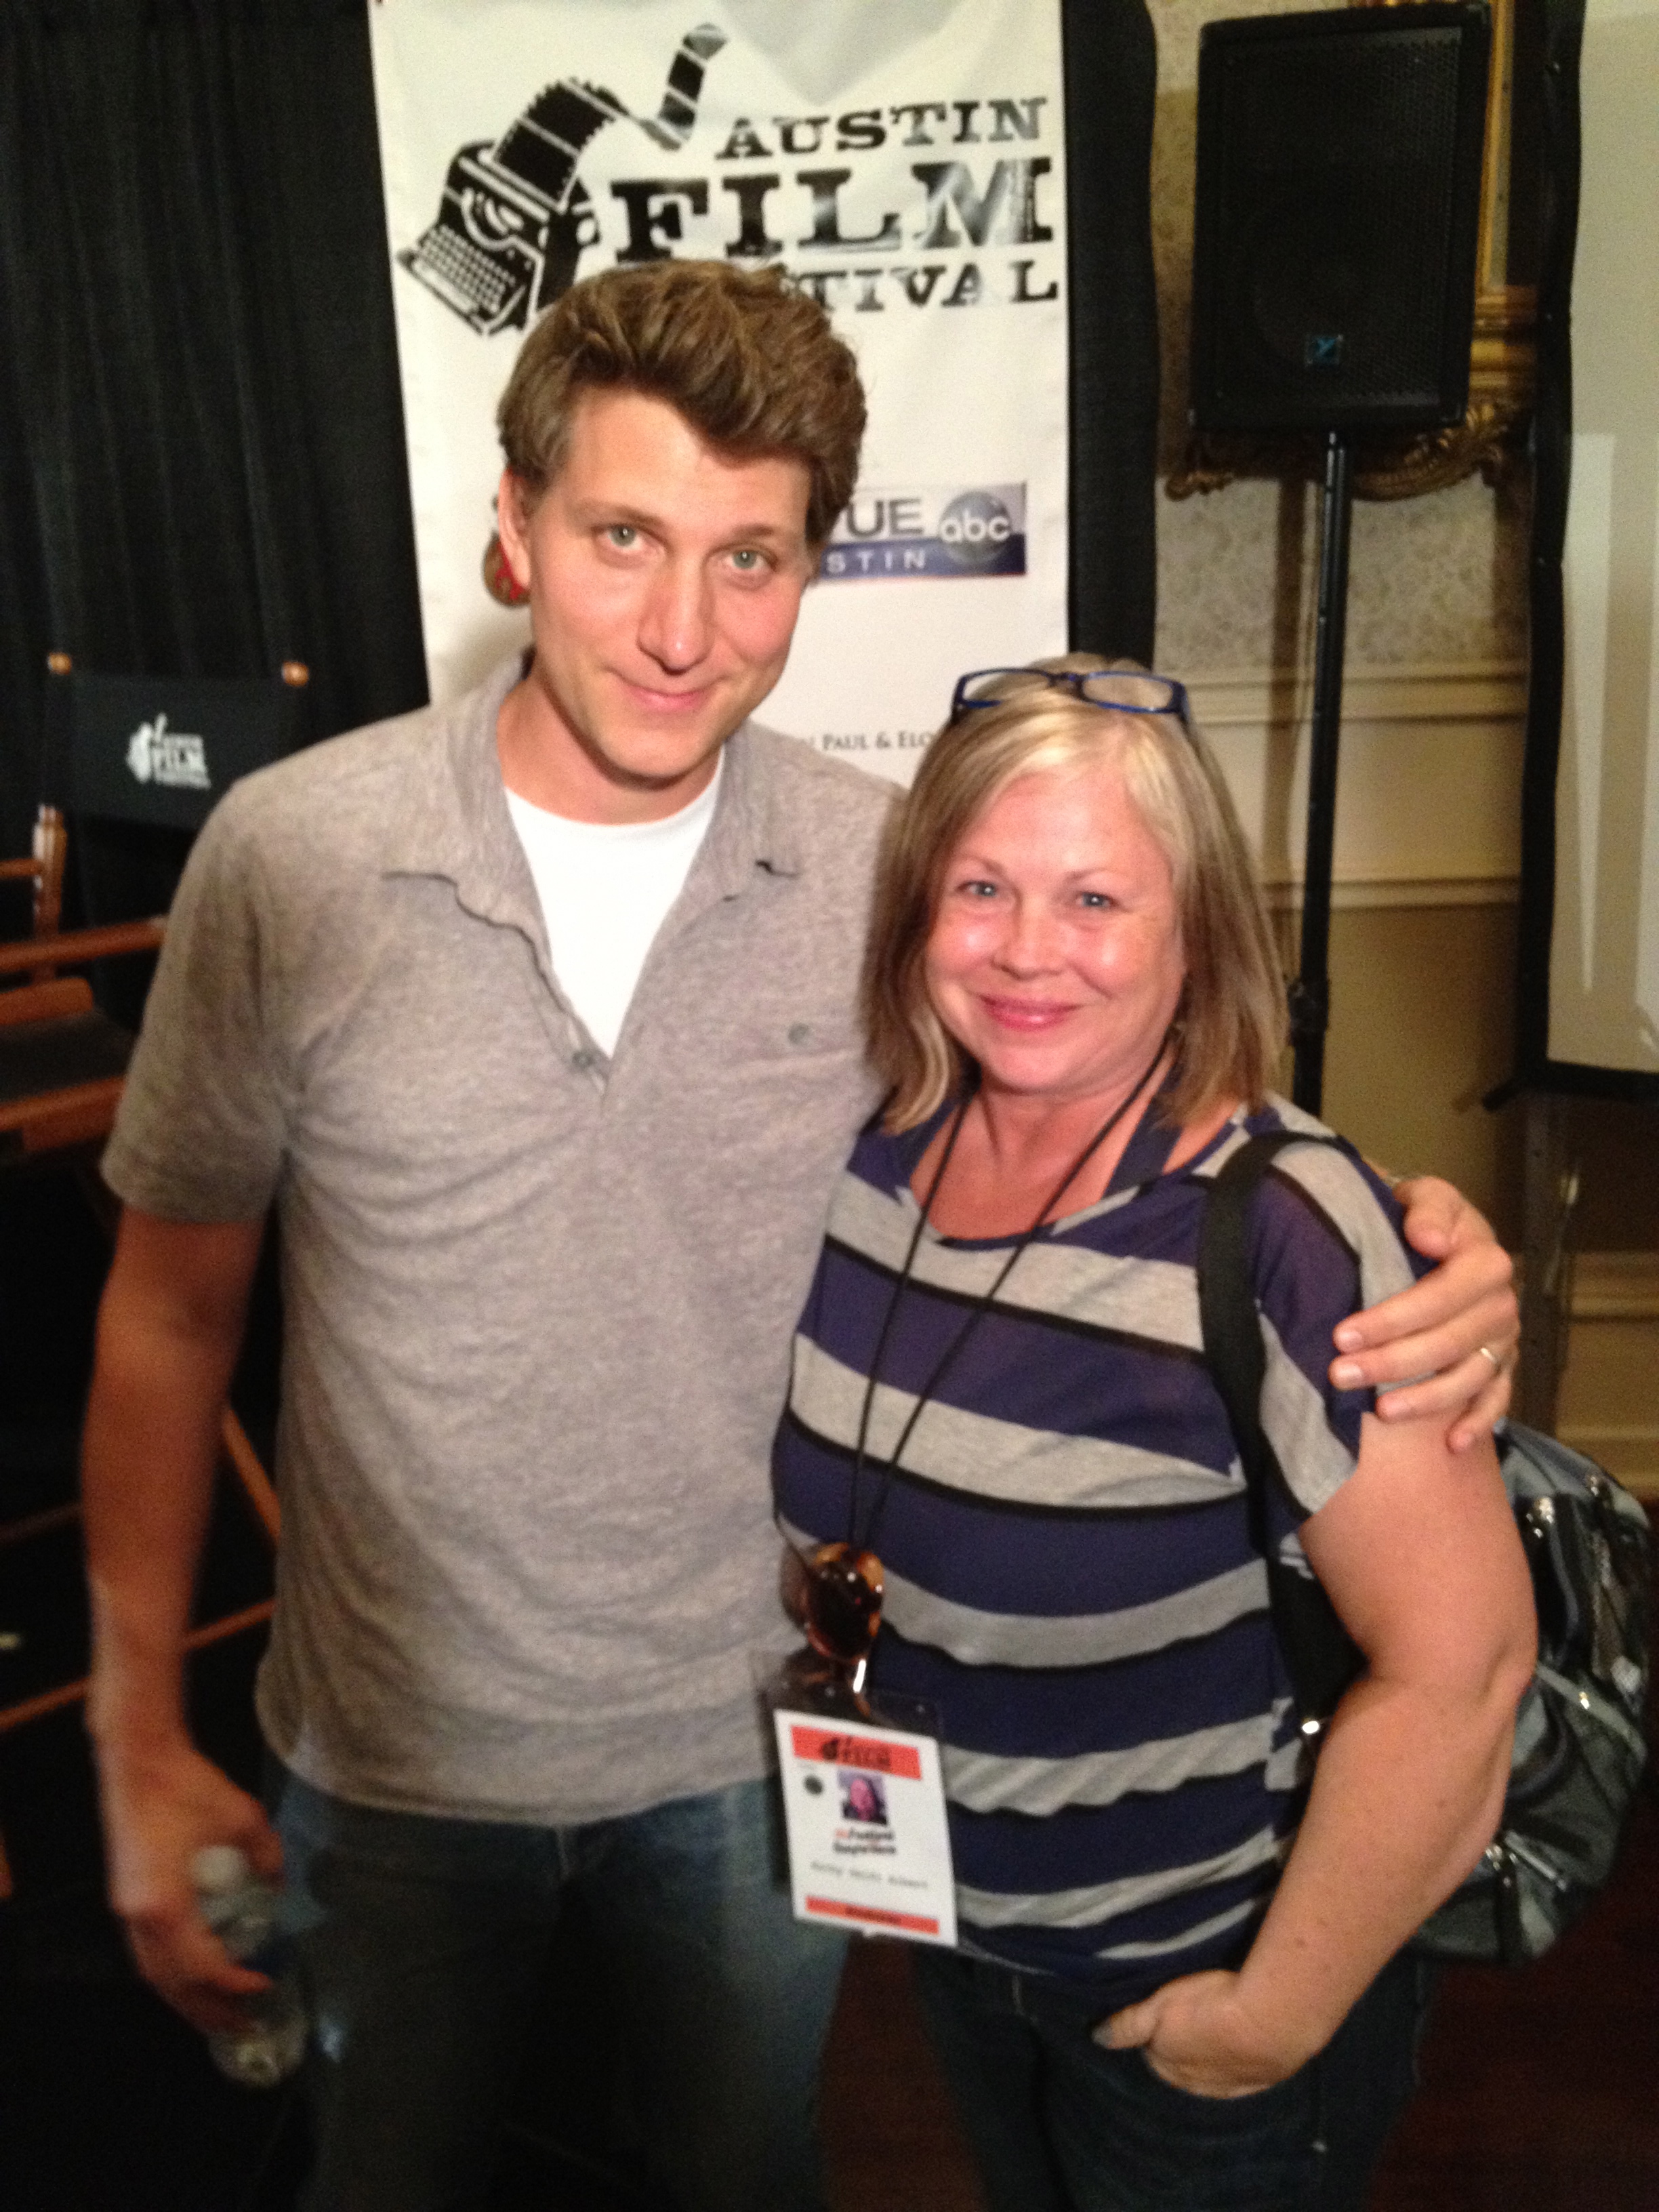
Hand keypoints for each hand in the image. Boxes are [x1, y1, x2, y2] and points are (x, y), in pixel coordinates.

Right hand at [96, 1738, 283, 2033]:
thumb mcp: (243, 1816)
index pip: (200, 1965)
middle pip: (171, 1983)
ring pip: (154, 1973)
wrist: (138, 1761)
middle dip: (206, 2009)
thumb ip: (266, 1855)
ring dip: (185, 1999)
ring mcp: (127, 1911)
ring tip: (217, 2016)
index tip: (264, 1986)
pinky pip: (147, 1954)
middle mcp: (140, 1918)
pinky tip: (191, 1980)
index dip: (232, 1985)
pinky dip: (170, 1975)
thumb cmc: (187, 1786)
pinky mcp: (126, 1900)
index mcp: (165, 1904)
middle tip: (243, 2026)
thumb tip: (278, 1884)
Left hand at [1096, 1969, 1311, 2098]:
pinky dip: (1241, 2062)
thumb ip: (1128, 2025)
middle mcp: (1198, 2086)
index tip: (1160, 2015)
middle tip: (1189, 2019)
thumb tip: (1096, 2038)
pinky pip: (1244, 2075)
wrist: (1269, 2020)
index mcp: (1169, 2069)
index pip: (1152, 2055)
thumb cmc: (1207, 2009)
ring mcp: (1234, 2086)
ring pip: (1214, 2074)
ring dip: (1213, 2057)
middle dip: (1182, 2049)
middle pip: (1183, 2068)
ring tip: (1216, 2030)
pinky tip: (1244, 2045)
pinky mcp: (1264, 2079)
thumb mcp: (1158, 2007)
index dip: (1153, 2034)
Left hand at [1330, 1176, 1516, 1451]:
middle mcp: (1501, 1303)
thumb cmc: (1418, 1217)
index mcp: (1484, 1260)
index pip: (1441, 1296)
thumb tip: (1430, 1239)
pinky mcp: (1501, 1366)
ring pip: (1469, 1378)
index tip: (1344, 1334)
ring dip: (1425, 1400)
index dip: (1393, 1318)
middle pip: (1450, 1343)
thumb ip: (1427, 1208)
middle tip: (1341, 1375)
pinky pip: (1497, 1400)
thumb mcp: (1422, 1195)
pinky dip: (1478, 1422)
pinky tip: (1450, 1444)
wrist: (1431, 1231)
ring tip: (1379, 1412)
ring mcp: (1503, 1339)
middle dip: (1393, 1363)